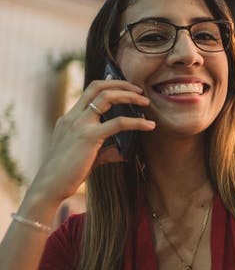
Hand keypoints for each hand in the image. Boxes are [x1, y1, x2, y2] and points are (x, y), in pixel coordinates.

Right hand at [30, 79, 155, 204]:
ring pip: (107, 97)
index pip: (89, 91)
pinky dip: (136, 122)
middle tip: (140, 91)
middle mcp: (73, 117)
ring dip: (129, 96)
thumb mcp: (86, 157)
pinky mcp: (89, 137)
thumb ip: (104, 151)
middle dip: (121, 84)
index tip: (125, 86)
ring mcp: (80, 124)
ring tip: (146, 102)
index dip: (109, 83)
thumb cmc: (66, 174)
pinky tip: (149, 125)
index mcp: (70, 118)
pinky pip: (118, 123)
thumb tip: (122, 152)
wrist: (50, 185)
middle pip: (98, 87)